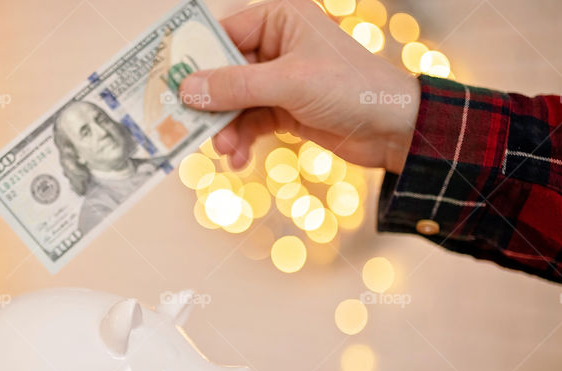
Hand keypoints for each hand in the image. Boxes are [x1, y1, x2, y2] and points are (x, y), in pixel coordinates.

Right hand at [179, 0, 419, 172]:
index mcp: (280, 19)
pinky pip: (250, 123)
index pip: (223, 35)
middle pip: (224, 73)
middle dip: (210, 104)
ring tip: (224, 151)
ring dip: (226, 128)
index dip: (195, 60)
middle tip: (189, 127)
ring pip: (235, 103)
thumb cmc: (351, 88)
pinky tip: (239, 159)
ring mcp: (281, 80)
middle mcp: (278, 45)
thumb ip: (236, 85)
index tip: (167, 83)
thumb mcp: (288, 83)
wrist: (394, 128)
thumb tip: (188, 88)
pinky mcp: (286, 110)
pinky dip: (242, 141)